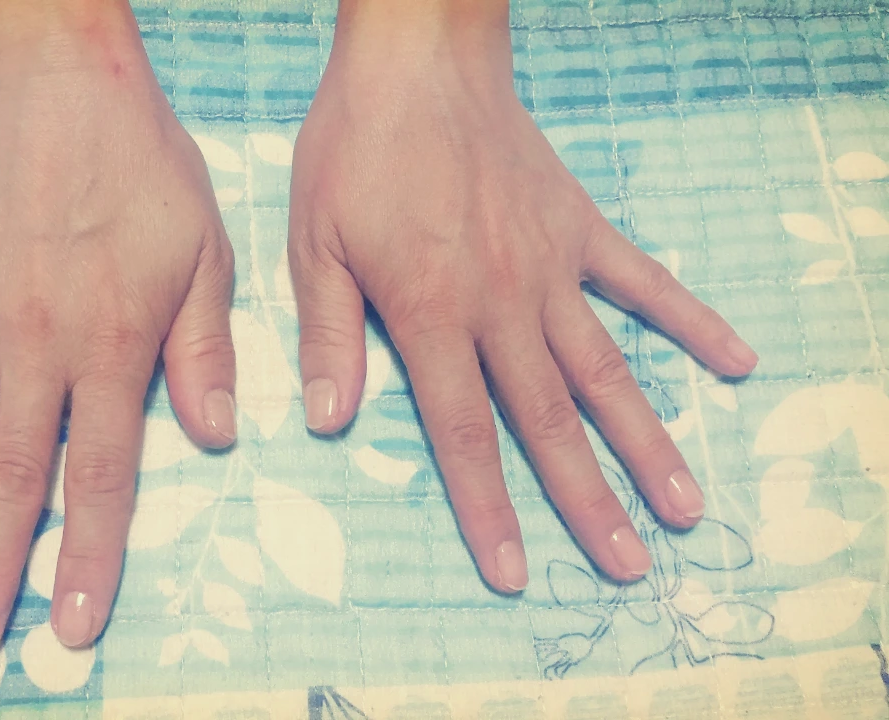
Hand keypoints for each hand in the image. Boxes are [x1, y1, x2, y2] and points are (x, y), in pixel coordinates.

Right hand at [0, 3, 235, 662]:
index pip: (100, 476)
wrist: (64, 89)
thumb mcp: (205, 257)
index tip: (72, 628)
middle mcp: (32, 351)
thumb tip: (214, 436)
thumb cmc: (145, 172)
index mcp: (109, 350)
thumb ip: (201, 350)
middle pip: (7, 478)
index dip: (87, 558)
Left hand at [288, 6, 756, 590]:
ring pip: (606, 370)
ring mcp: (550, 267)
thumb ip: (329, 334)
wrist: (418, 61)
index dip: (488, 509)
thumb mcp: (315, 243)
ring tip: (686, 503)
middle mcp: (502, 304)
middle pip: (550, 421)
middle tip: (629, 567)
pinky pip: (644, 282)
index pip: (464, 433)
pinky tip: (735, 362)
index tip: (514, 574)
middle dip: (587, 501)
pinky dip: (689, 321)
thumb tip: (328, 421)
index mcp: (433, 315)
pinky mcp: (578, 230)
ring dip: (648, 440)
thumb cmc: (355, 149)